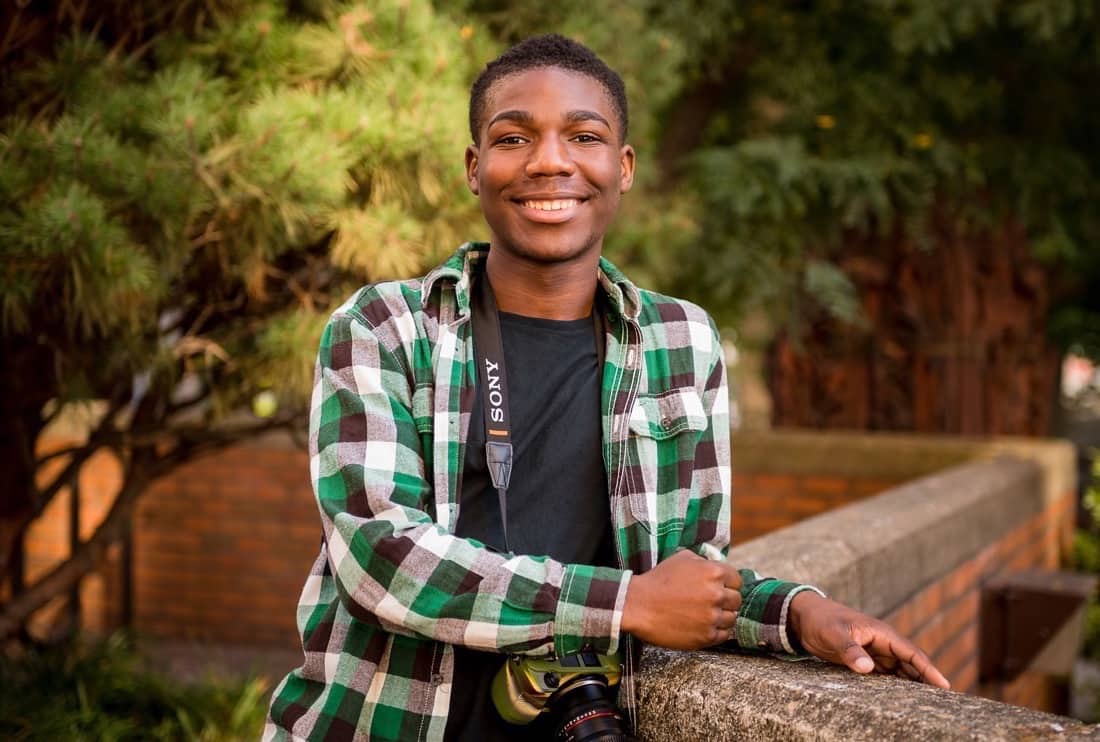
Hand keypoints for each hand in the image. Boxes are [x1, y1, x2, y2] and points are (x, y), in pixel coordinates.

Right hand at [622, 550, 741, 649]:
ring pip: (732, 618)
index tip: (720, 588)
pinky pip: (724, 634)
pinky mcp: (706, 636)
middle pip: (736, 600)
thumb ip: (703, 561)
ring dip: (722, 616)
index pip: (737, 580)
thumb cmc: (658, 580)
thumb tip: (716, 565)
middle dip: (726, 600)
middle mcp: (716, 594)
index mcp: (713, 572)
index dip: (728, 584)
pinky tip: (704, 626)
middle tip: (710, 602)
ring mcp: (712, 617)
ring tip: (705, 615)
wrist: (638, 605)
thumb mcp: (681, 558)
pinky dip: (717, 631)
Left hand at [788, 591, 950, 688]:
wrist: (804, 617)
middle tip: (943, 702)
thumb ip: (850, 650)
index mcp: (881, 633)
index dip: (929, 670)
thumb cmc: (821, 620)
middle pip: (910, 665)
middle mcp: (882, 643)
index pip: (911, 653)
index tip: (945, 685)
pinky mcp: (863, 660)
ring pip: (899, 672)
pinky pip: (884, 675)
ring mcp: (874, 652)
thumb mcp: (834, 633)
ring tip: (926, 705)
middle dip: (926, 681)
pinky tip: (899, 700)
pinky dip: (893, 686)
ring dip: (911, 685)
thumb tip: (867, 668)